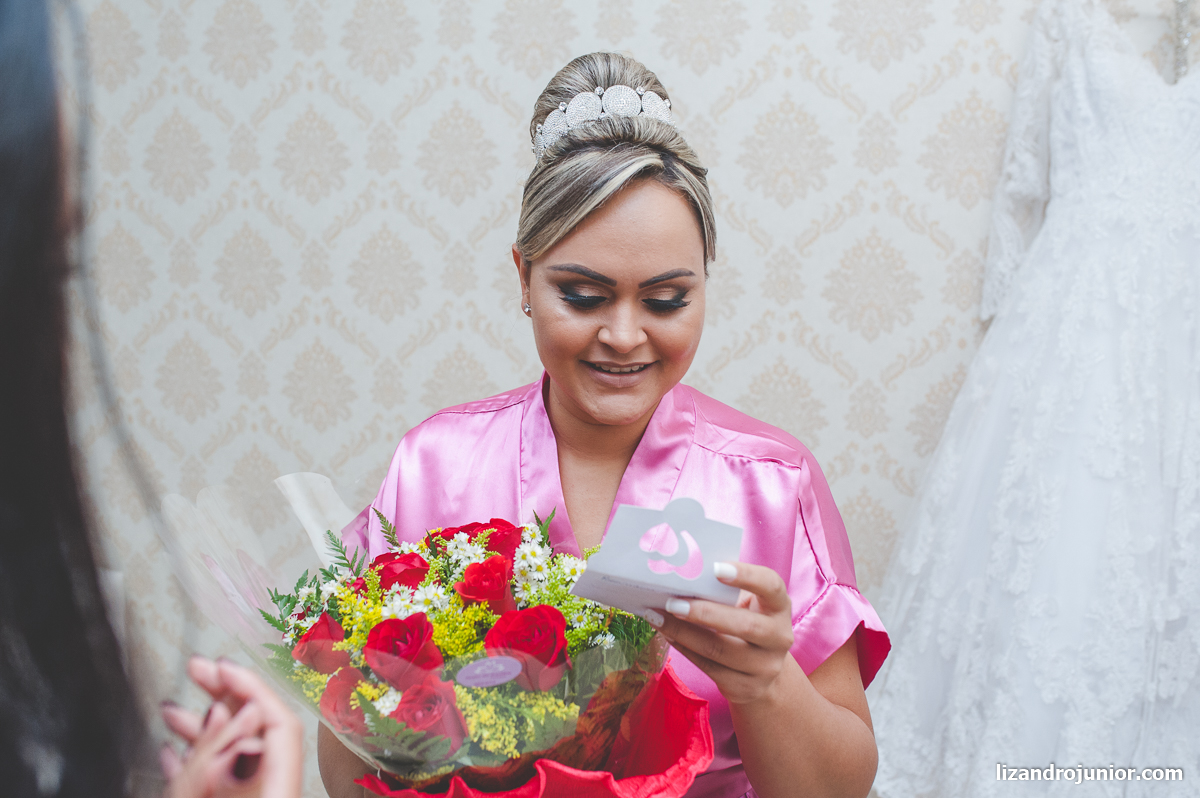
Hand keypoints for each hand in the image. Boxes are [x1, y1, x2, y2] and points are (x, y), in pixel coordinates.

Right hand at [161, 657, 303, 797]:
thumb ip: (237, 766)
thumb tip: (249, 716)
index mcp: (279, 788)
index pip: (278, 723)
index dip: (250, 687)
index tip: (222, 666)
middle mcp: (269, 791)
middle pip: (255, 731)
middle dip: (223, 695)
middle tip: (197, 669)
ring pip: (227, 756)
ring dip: (198, 728)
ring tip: (170, 710)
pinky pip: (210, 783)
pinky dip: (190, 762)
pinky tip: (171, 752)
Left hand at [647, 561, 794, 704]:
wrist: (763, 670)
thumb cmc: (747, 622)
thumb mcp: (748, 604)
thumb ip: (726, 590)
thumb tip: (680, 573)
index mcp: (779, 607)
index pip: (771, 586)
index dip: (746, 576)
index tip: (715, 568)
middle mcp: (779, 637)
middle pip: (744, 625)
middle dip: (704, 613)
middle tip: (672, 603)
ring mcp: (765, 667)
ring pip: (719, 650)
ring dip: (683, 632)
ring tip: (657, 617)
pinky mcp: (745, 688)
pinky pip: (708, 667)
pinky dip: (683, 648)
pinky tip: (667, 634)